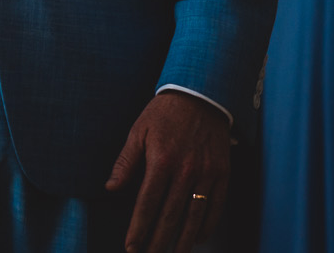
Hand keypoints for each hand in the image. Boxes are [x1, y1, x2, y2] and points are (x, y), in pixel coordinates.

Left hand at [106, 89, 230, 252]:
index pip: (147, 203)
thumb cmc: (163, 114)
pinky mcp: (222, 174)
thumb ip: (125, 162)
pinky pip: (216, 207)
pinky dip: (207, 226)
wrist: (200, 96)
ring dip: (183, 241)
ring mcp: (207, 174)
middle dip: (158, 241)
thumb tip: (111, 188)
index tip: (131, 246)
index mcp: (161, 161)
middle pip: (170, 216)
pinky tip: (197, 238)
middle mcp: (186, 171)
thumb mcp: (137, 132)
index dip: (139, 228)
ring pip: (195, 217)